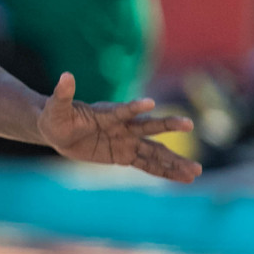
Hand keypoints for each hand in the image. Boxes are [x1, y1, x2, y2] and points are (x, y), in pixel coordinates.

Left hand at [36, 73, 200, 183]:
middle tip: (188, 123)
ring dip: (174, 160)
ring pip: (154, 151)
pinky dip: (166, 172)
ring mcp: (126, 142)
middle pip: (148, 126)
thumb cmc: (57, 116)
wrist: (58, 131)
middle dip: (167, 125)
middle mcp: (122, 127)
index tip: (150, 102)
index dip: (134, 106)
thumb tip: (65, 75)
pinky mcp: (124, 156)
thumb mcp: (56, 107)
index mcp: (107, 113)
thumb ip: (63, 94)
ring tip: (196, 170)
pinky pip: (148, 165)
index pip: (123, 110)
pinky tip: (185, 178)